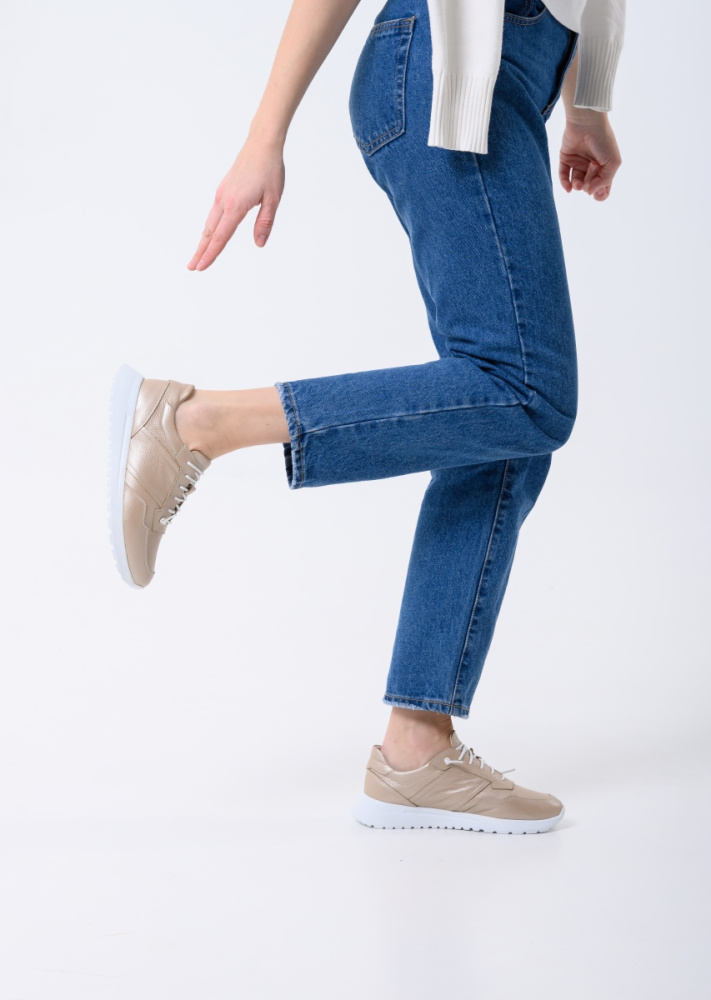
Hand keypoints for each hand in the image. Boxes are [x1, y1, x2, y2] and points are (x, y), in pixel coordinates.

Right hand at [188, 137, 284, 270]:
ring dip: (203, 241)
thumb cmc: (269, 170)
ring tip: (197, 256)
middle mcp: (224, 201)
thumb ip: (265, 223)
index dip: (211, 253)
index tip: (202, 266)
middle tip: (192, 267)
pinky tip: (209, 235)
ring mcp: (222, 195)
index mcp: (236, 205)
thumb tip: (259, 244)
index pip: (221, 236)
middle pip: (209, 232)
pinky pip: (213, 214)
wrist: (261, 144)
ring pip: (209, 223)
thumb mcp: (273, 199)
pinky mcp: (223, 191)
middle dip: (200, 251)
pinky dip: (209, 228)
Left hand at [558, 112, 620, 201]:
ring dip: (578, 186)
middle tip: (592, 167)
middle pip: (589, 186)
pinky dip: (565, 184)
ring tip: (579, 182)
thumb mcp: (613, 162)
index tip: (598, 192)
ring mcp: (578, 163)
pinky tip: (568, 188)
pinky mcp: (566, 159)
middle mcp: (591, 167)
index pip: (603, 188)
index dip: (600, 194)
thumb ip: (605, 181)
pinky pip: (563, 176)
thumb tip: (590, 192)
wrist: (588, 122)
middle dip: (590, 182)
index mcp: (604, 167)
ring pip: (576, 183)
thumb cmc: (603, 140)